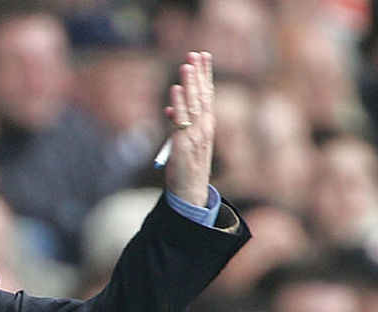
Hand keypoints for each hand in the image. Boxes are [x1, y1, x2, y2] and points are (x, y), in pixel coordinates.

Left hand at [163, 52, 214, 206]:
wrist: (190, 190)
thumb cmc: (187, 166)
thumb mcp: (185, 140)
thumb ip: (178, 123)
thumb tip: (169, 108)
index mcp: (207, 125)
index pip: (208, 94)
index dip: (206, 74)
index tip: (203, 56)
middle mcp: (205, 127)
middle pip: (202, 95)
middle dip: (198, 74)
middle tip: (195, 54)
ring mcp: (196, 135)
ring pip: (193, 104)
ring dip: (189, 84)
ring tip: (186, 65)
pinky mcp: (183, 143)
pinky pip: (180, 120)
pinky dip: (178, 104)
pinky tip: (175, 89)